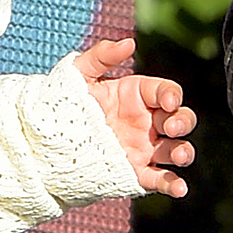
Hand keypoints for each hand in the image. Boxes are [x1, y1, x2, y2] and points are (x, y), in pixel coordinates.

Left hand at [71, 38, 195, 197]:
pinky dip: (174, 185)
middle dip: (182, 121)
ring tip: (178, 156)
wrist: (49, 140)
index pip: (166, 92)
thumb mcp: (80, 74)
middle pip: (180, 119)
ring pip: (176, 150)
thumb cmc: (67, 102)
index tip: (167, 100)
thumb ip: (102, 56)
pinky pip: (161, 179)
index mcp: (139, 96)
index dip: (172, 95)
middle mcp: (148, 122)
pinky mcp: (137, 173)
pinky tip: (179, 189)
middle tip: (170, 126)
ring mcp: (145, 149)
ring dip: (184, 152)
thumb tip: (129, 42)